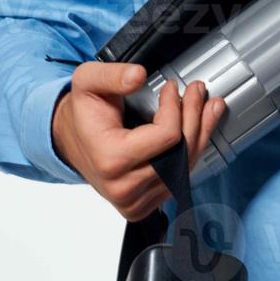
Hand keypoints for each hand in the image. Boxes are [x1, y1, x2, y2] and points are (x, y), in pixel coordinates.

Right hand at [50, 62, 224, 221]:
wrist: (73, 139)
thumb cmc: (84, 113)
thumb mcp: (88, 82)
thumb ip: (112, 76)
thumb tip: (138, 76)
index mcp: (110, 160)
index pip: (166, 136)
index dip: (174, 107)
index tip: (170, 87)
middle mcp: (123, 187)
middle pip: (180, 152)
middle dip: (195, 117)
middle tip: (197, 91)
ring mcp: (135, 200)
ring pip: (186, 167)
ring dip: (200, 133)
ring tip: (206, 107)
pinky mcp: (145, 204)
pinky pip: (180, 178)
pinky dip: (192, 151)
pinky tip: (198, 128)